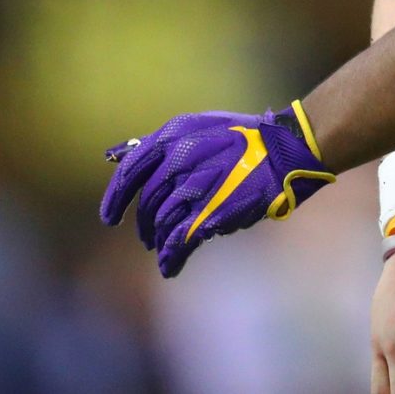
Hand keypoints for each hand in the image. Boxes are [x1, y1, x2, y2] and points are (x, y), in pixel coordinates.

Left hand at [100, 102, 335, 277]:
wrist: (285, 151)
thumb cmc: (244, 138)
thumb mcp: (199, 127)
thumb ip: (157, 144)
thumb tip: (111, 156)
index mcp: (173, 136)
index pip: (130, 170)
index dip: (115, 197)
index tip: (109, 218)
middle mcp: (178, 160)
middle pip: (147, 202)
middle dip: (144, 224)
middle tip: (147, 237)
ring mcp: (194, 188)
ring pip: (161, 224)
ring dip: (159, 240)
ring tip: (164, 249)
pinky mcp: (209, 214)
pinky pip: (178, 242)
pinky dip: (171, 257)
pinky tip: (170, 267)